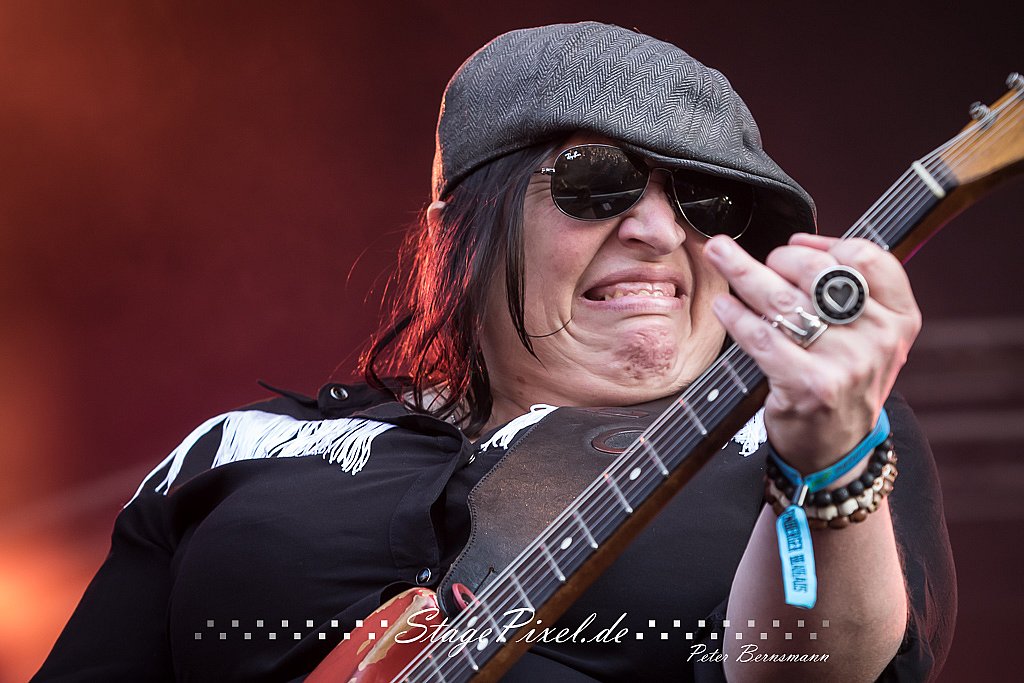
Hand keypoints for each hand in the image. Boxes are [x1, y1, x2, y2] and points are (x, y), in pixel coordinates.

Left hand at [704, 233, 920, 472]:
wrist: (836, 448)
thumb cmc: (842, 379)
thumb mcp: (868, 335)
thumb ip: (847, 290)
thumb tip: (803, 242)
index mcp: (899, 318)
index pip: (868, 259)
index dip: (826, 244)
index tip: (796, 242)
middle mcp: (878, 338)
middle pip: (819, 273)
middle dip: (779, 257)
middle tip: (756, 260)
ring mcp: (845, 363)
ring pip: (784, 300)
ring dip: (742, 271)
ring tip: (718, 254)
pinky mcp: (809, 385)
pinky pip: (763, 338)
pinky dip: (737, 317)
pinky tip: (724, 306)